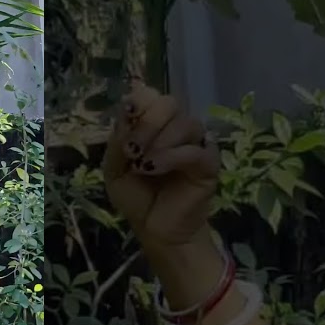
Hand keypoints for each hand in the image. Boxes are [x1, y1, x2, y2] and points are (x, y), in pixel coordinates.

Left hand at [103, 83, 218, 247]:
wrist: (155, 228)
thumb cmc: (137, 196)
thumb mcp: (115, 169)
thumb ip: (118, 141)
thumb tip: (126, 114)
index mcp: (153, 124)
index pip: (151, 95)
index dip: (139, 101)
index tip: (127, 117)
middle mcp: (176, 128)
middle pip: (170, 103)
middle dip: (148, 122)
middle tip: (132, 149)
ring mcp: (196, 144)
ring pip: (186, 123)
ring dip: (159, 141)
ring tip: (142, 165)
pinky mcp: (209, 164)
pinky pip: (196, 150)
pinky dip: (172, 157)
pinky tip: (153, 169)